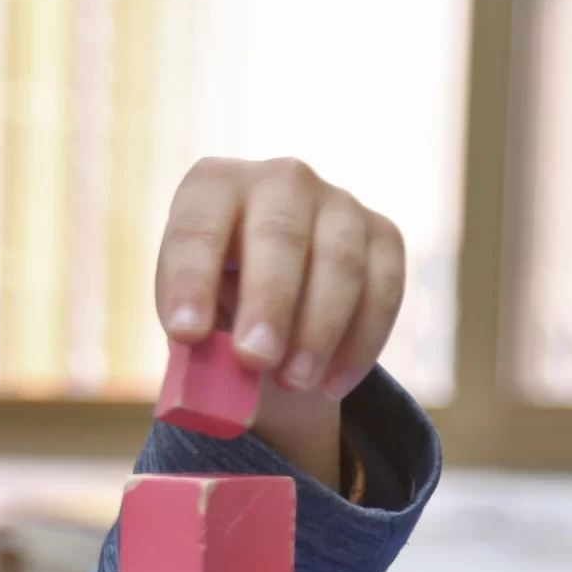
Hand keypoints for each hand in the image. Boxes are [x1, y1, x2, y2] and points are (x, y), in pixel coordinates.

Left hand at [155, 158, 405, 482]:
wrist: (274, 296)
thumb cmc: (218, 302)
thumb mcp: (194, 317)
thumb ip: (198, 345)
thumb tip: (215, 391)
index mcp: (214, 187)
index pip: (197, 226)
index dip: (191, 278)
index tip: (187, 333)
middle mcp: (280, 181)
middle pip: (279, 234)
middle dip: (269, 302)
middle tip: (255, 359)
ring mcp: (339, 203)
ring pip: (340, 262)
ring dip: (318, 330)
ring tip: (294, 383)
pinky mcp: (382, 235)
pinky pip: (383, 288)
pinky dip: (360, 344)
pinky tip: (331, 387)